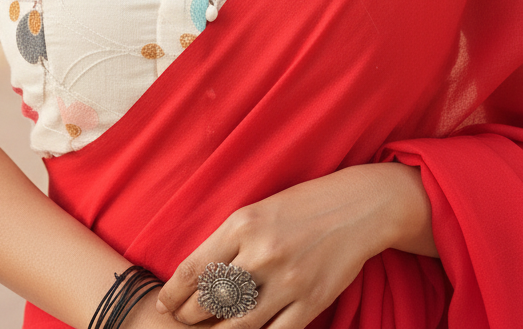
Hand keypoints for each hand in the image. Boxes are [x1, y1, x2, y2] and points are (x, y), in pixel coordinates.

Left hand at [153, 164, 435, 328]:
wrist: (357, 206)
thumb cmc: (302, 206)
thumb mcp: (259, 210)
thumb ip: (230, 240)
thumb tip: (199, 277)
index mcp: (243, 223)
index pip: (194, 270)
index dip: (173, 295)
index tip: (164, 305)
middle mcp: (262, 252)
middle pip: (211, 301)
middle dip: (190, 317)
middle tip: (183, 321)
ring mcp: (288, 280)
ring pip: (238, 324)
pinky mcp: (311, 301)